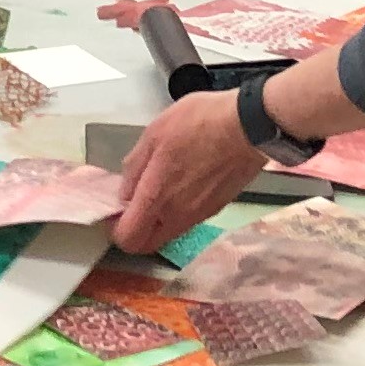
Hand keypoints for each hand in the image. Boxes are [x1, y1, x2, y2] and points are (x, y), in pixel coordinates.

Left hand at [109, 89, 264, 253]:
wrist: (249, 126)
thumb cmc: (200, 122)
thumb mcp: (155, 133)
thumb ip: (135, 166)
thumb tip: (126, 192)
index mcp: (157, 196)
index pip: (128, 238)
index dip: (116, 229)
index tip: (115, 210)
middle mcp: (178, 215)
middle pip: (148, 243)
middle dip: (136, 230)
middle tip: (135, 203)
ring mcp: (200, 214)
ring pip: (169, 231)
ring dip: (158, 219)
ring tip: (161, 186)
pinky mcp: (217, 208)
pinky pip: (188, 219)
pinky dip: (179, 210)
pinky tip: (184, 182)